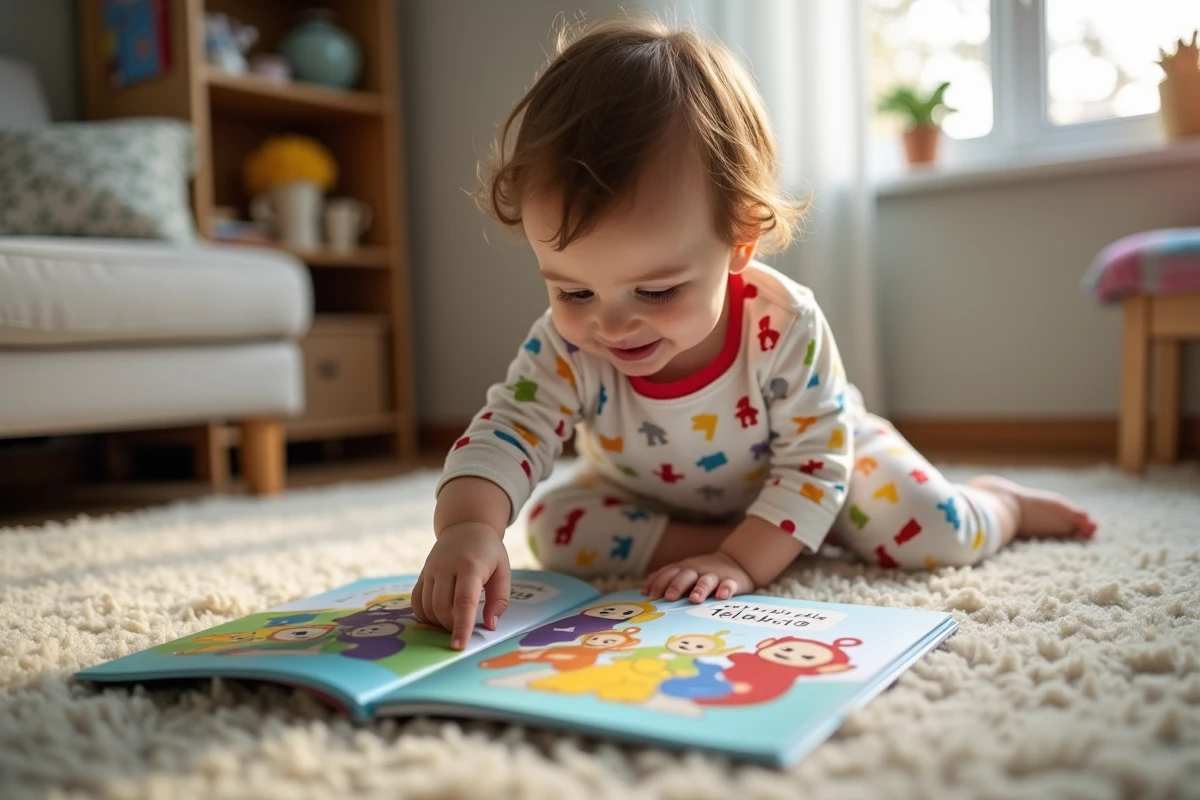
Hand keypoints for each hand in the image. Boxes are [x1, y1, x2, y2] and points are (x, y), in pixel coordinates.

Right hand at [411, 521, 510, 649]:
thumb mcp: (503, 571)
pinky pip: (416, 601)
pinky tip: (437, 616)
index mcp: (470, 566)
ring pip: (428, 607)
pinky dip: (425, 615)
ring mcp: (431, 570)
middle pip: (442, 608)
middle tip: (464, 628)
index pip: (464, 602)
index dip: (461, 626)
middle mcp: (446, 567)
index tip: (459, 646)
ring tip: (454, 621)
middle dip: (452, 626)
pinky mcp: (422, 574)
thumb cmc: (489, 552)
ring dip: (439, 623)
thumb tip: (490, 626)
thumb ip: (499, 599)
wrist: (466, 526)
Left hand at [641, 550, 753, 602]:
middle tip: (669, 597)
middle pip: (685, 576)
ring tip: (695, 599)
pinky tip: (722, 596)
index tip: (650, 595)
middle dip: (676, 585)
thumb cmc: (702, 574)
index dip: (659, 583)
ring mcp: (714, 575)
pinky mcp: (732, 581)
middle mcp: (697, 571)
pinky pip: (729, 584)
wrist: (736, 562)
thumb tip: (644, 591)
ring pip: (706, 580)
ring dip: (700, 588)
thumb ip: (666, 580)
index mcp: (684, 569)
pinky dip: (726, 589)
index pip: (668, 573)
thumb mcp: (684, 573)